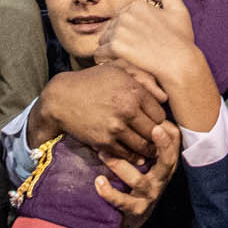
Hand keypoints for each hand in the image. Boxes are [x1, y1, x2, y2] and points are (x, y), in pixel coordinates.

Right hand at [30, 61, 167, 161]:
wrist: (62, 98)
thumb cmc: (93, 81)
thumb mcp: (119, 71)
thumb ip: (144, 79)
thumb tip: (165, 97)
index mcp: (134, 91)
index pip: (160, 114)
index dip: (159, 119)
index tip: (156, 123)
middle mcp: (127, 109)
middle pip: (154, 131)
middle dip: (157, 137)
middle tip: (158, 141)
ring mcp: (115, 127)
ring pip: (142, 145)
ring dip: (147, 149)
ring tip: (150, 150)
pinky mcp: (104, 141)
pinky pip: (125, 154)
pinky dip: (132, 156)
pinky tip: (135, 155)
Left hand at [94, 122, 182, 227]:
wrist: (128, 211)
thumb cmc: (135, 172)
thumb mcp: (143, 151)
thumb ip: (144, 128)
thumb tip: (148, 98)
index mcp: (165, 159)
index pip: (173, 142)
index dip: (168, 131)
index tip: (157, 119)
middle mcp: (162, 176)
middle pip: (168, 160)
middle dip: (163, 145)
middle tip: (153, 129)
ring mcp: (150, 193)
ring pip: (139, 179)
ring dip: (120, 165)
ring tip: (102, 153)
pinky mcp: (136, 209)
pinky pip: (123, 201)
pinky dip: (110, 192)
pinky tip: (98, 182)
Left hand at [96, 0, 222, 131]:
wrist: (179, 63)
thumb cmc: (181, 40)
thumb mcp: (180, 11)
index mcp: (138, 5)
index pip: (122, 16)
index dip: (128, 29)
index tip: (136, 40)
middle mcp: (126, 14)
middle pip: (111, 27)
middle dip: (117, 38)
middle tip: (130, 50)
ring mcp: (120, 30)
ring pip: (104, 39)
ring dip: (109, 48)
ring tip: (122, 58)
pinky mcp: (115, 46)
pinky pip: (100, 53)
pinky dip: (105, 59)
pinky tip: (116, 63)